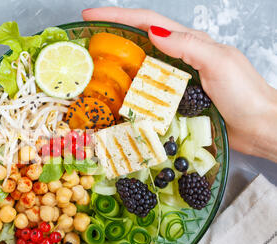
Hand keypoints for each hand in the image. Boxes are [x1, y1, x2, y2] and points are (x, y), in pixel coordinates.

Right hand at [83, 7, 276, 161]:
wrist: (260, 127)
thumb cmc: (245, 95)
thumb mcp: (219, 62)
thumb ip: (188, 46)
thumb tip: (154, 31)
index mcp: (189, 43)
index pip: (147, 22)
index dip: (118, 16)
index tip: (90, 16)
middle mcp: (178, 59)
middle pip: (137, 44)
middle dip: (110, 40)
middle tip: (84, 47)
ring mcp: (175, 82)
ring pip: (139, 71)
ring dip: (115, 71)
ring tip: (91, 76)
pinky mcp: (173, 104)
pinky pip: (145, 96)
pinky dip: (128, 97)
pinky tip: (115, 103)